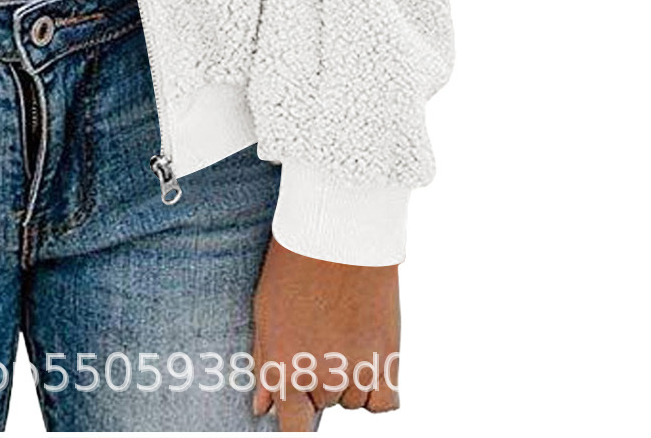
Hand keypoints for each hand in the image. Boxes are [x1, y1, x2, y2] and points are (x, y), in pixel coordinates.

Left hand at [251, 237, 399, 429]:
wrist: (338, 233)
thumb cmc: (293, 265)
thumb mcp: (265, 310)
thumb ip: (264, 363)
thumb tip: (262, 408)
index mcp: (284, 367)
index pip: (292, 427)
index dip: (294, 424)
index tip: (297, 415)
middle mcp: (320, 377)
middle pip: (321, 403)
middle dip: (317, 378)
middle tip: (317, 333)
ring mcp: (356, 371)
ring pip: (351, 401)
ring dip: (347, 379)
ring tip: (341, 331)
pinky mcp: (388, 360)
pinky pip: (384, 402)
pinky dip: (376, 389)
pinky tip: (367, 359)